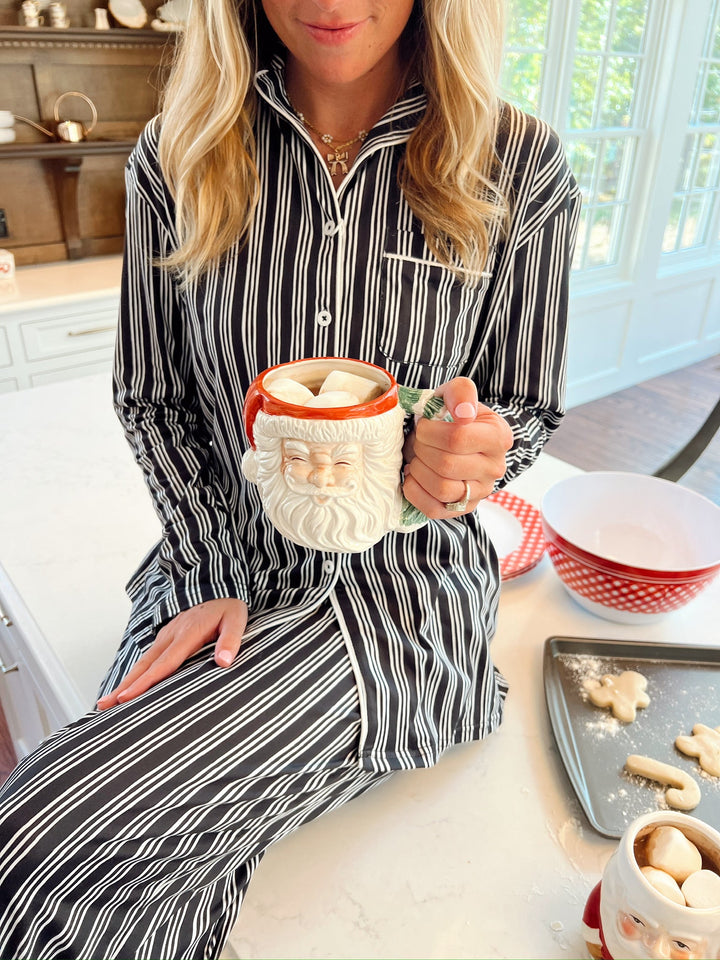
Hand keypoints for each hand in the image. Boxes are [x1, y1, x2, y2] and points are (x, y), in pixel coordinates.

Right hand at [97, 597, 247, 709]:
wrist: (219, 586)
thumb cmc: (228, 607)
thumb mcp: (236, 620)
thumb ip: (230, 641)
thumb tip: (223, 662)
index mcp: (187, 634)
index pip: (163, 663)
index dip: (145, 682)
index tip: (126, 698)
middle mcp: (171, 635)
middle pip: (144, 665)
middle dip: (123, 686)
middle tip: (102, 705)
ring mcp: (166, 635)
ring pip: (143, 662)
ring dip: (125, 681)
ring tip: (106, 702)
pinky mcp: (166, 637)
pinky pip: (148, 657)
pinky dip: (135, 673)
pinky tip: (129, 685)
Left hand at [402, 377, 512, 519]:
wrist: (457, 438)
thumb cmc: (453, 416)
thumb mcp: (457, 394)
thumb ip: (461, 392)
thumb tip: (463, 414)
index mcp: (498, 437)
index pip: (457, 438)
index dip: (430, 431)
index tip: (424, 425)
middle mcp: (495, 468)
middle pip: (447, 464)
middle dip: (422, 449)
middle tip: (419, 441)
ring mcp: (481, 492)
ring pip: (442, 489)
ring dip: (419, 470)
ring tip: (417, 458)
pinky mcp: (463, 509)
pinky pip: (434, 509)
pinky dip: (415, 492)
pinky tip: (413, 476)